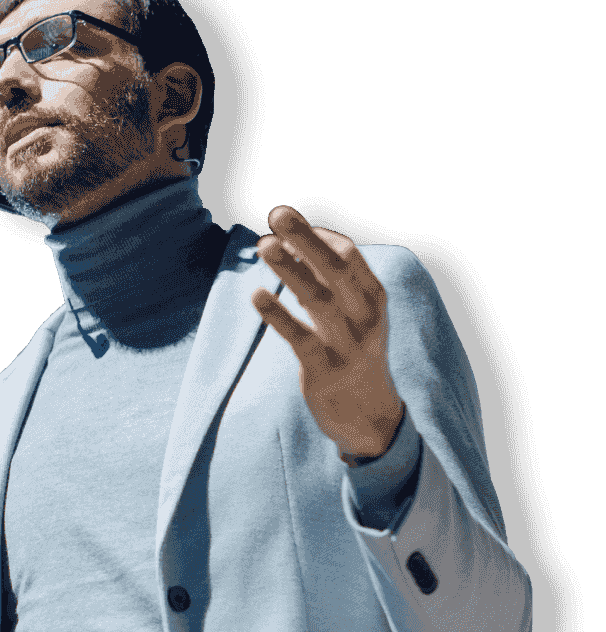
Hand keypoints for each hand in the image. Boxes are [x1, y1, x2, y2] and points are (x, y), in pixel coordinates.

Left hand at [252, 206, 403, 459]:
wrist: (370, 417)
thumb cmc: (354, 354)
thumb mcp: (353, 316)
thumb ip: (329, 284)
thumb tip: (292, 246)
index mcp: (374, 298)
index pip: (349, 256)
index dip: (319, 236)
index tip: (289, 226)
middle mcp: (365, 317)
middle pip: (336, 269)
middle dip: (306, 239)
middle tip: (277, 214)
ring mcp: (347, 344)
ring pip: (317, 298)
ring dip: (290, 269)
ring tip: (263, 245)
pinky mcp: (324, 369)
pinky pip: (299, 337)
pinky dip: (278, 314)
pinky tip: (256, 295)